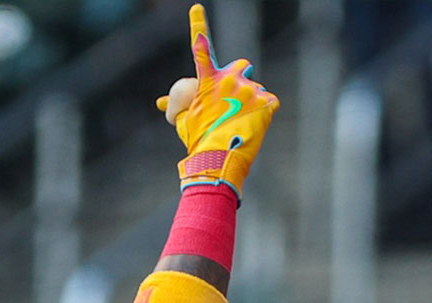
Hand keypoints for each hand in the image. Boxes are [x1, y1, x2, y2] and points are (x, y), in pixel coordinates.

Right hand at [155, 4, 277, 195]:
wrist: (218, 158)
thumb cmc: (198, 141)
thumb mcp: (184, 123)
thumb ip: (176, 108)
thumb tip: (161, 103)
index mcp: (208, 81)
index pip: (201, 48)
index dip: (197, 25)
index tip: (197, 6)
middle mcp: (230, 79)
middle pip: (242, 65)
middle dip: (242, 76)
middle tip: (238, 95)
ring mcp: (250, 89)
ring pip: (256, 90)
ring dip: (251, 102)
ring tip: (241, 125)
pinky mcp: (267, 101)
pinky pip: (270, 102)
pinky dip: (265, 113)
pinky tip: (253, 126)